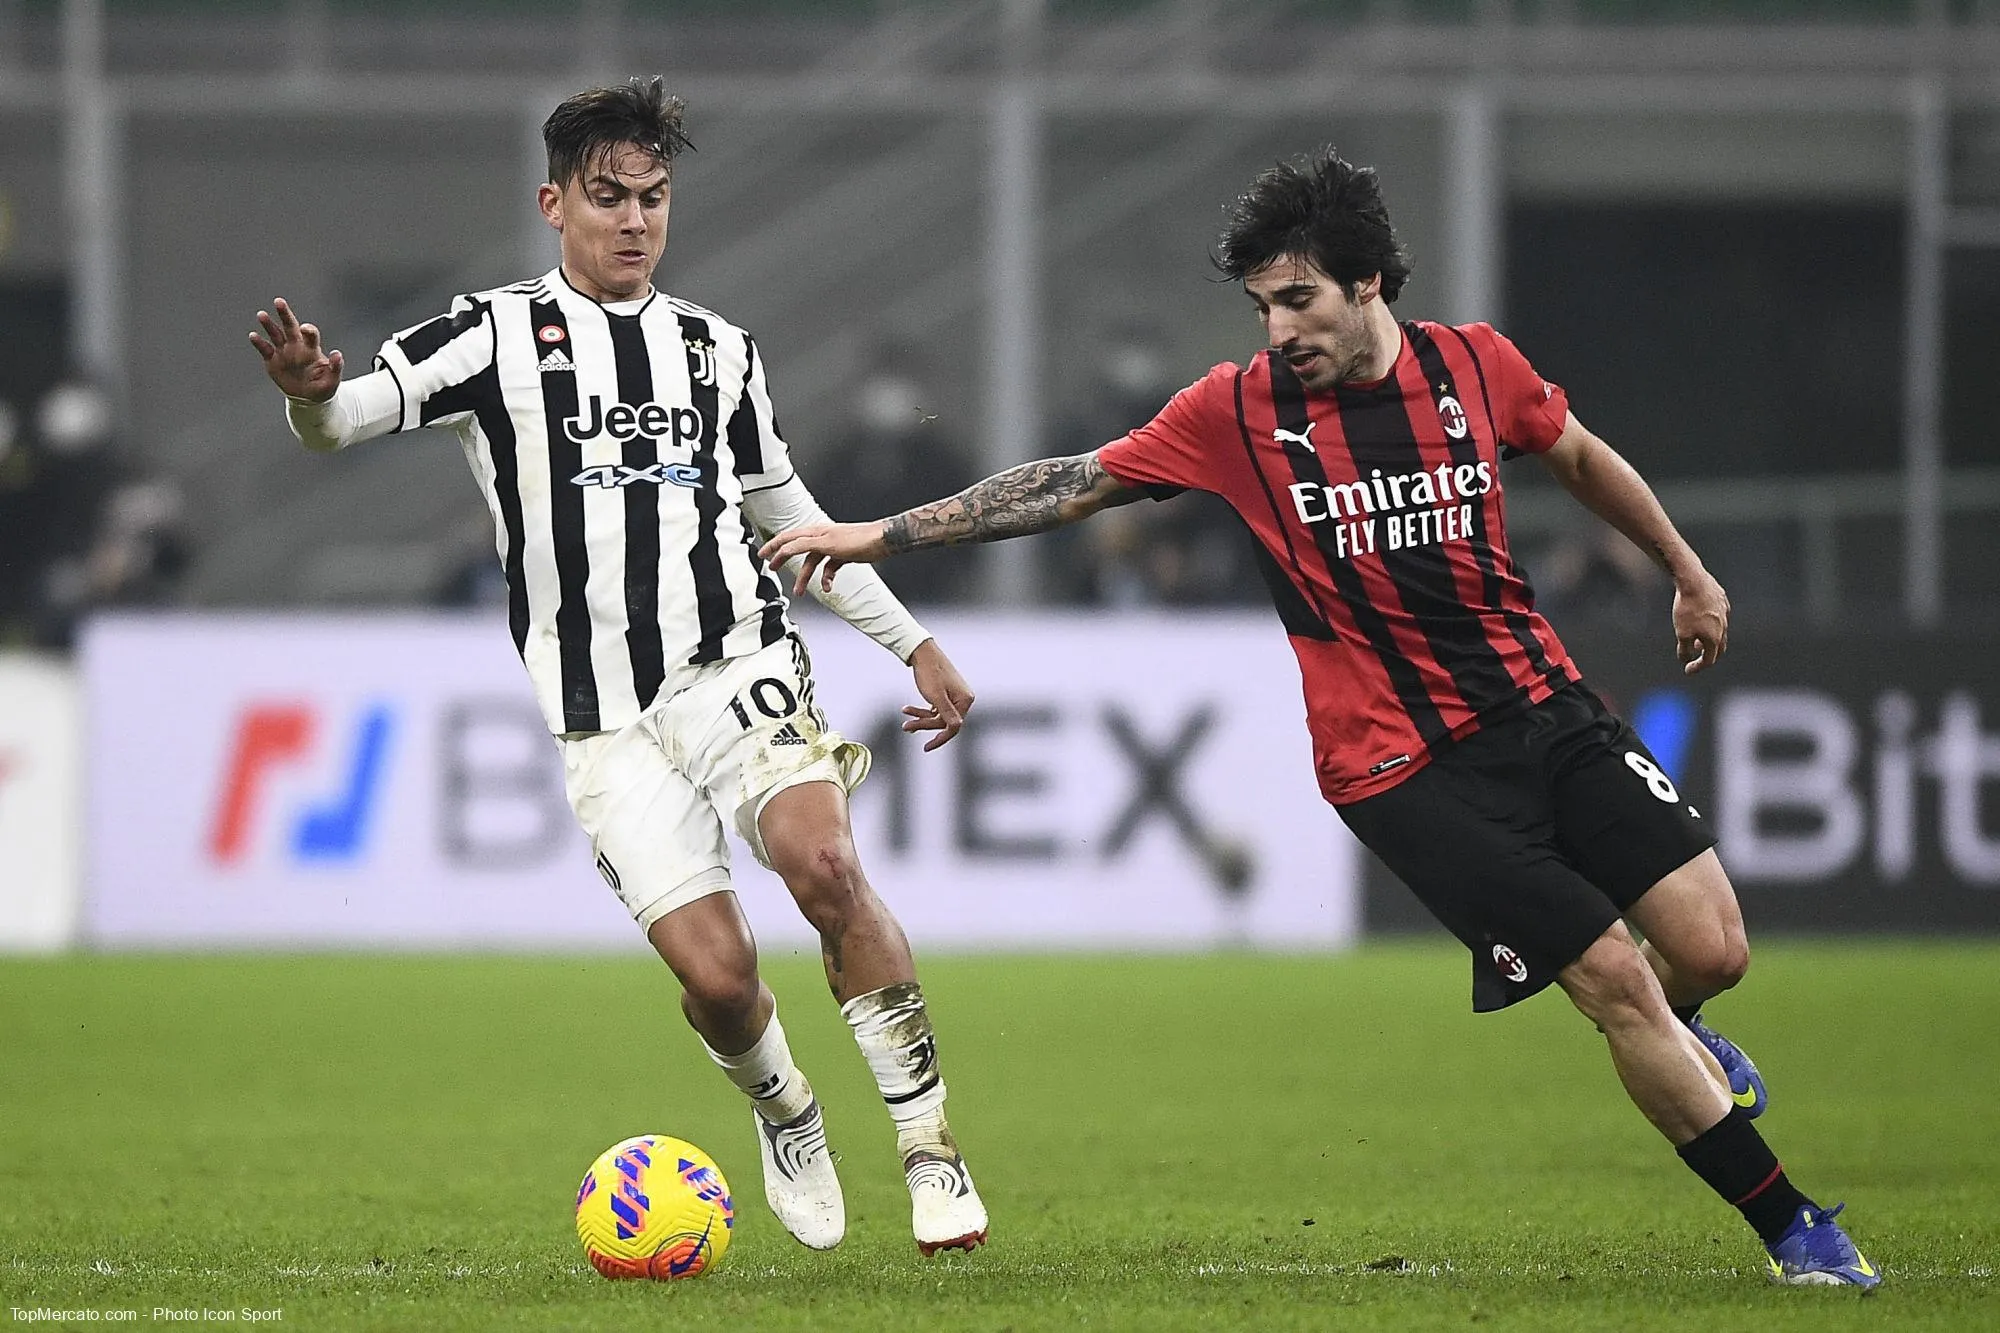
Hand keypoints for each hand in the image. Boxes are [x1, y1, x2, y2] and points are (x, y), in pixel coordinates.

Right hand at [248, 297, 343, 401]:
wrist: (307, 399)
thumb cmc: (322, 388)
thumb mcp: (332, 381)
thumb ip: (336, 367)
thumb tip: (338, 353)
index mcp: (311, 350)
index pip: (310, 335)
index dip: (308, 330)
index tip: (304, 329)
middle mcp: (296, 346)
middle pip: (290, 326)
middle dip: (285, 314)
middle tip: (279, 301)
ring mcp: (283, 352)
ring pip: (275, 334)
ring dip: (269, 325)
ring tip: (262, 314)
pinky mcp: (272, 360)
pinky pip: (265, 349)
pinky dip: (259, 342)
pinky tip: (253, 335)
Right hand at [758, 521, 890, 596]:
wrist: (880, 542)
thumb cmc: (856, 539)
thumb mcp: (825, 543)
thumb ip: (803, 545)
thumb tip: (785, 549)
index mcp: (814, 532)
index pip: (787, 538)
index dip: (773, 546)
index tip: (762, 555)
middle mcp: (820, 538)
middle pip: (797, 551)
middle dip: (784, 562)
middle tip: (773, 570)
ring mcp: (831, 547)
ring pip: (812, 563)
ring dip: (806, 578)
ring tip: (800, 591)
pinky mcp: (841, 556)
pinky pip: (828, 569)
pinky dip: (826, 579)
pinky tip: (829, 587)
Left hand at [903, 638, 973, 751]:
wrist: (922, 651)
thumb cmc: (929, 672)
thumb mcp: (936, 696)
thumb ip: (946, 714)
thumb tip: (955, 728)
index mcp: (965, 700)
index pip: (954, 727)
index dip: (940, 739)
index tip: (926, 748)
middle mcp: (963, 699)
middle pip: (944, 722)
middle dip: (924, 724)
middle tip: (905, 726)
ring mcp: (954, 696)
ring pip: (937, 716)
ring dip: (920, 717)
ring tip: (905, 714)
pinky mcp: (945, 694)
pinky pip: (934, 709)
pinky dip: (921, 710)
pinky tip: (907, 710)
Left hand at [1672, 568, 1729, 674]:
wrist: (1693, 581)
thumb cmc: (1687, 609)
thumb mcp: (1682, 633)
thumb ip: (1685, 649)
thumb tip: (1685, 660)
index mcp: (1714, 638)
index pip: (1709, 660)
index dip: (1697, 667)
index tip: (1687, 670)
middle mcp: (1723, 627)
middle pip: (1718, 647)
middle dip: (1707, 655)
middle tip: (1697, 657)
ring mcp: (1725, 613)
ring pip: (1720, 631)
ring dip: (1709, 639)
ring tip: (1696, 639)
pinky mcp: (1722, 600)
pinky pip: (1719, 616)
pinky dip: (1711, 624)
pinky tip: (1701, 619)